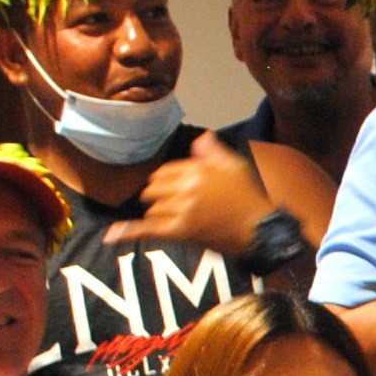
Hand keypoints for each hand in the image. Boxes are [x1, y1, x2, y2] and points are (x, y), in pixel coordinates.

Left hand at [113, 129, 269, 256]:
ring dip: (161, 217)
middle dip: (160, 198)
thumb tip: (201, 138)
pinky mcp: (182, 231)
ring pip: (153, 211)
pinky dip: (127, 233)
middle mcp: (188, 186)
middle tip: (175, 208)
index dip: (168, 183)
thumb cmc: (254, 201)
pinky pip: (147, 229)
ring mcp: (183, 209)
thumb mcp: (238, 169)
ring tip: (180, 223)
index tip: (176, 191)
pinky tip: (111, 236)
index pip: (165, 173)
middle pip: (153, 190)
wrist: (265, 231)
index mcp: (198, 169)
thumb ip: (214, 153)